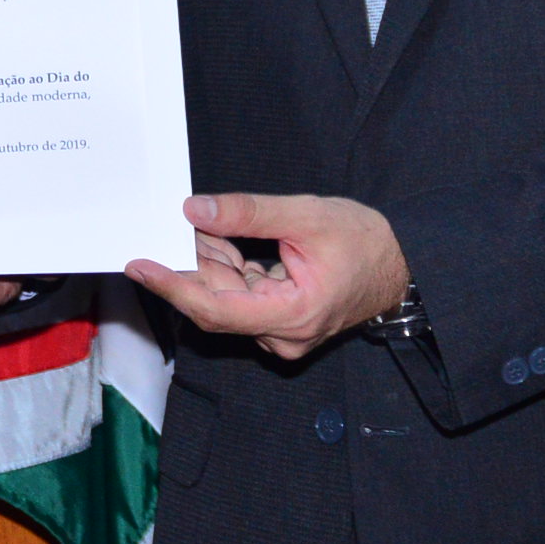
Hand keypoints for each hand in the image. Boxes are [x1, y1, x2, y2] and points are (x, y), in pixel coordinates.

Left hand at [125, 192, 409, 359]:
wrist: (404, 266)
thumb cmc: (365, 241)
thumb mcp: (305, 216)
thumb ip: (249, 213)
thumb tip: (194, 209)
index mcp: (291, 315)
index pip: (215, 309)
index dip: (172, 288)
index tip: (139, 265)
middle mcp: (282, 334)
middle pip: (217, 302)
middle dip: (193, 262)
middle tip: (173, 222)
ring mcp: (282, 332)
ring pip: (227, 297)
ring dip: (211, 261)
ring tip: (206, 224)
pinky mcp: (281, 321)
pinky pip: (242, 296)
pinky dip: (228, 267)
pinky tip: (222, 239)